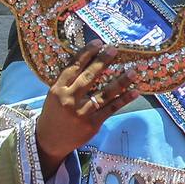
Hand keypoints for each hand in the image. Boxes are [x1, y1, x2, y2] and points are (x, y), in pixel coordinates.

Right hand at [35, 41, 138, 172]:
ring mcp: (81, 112)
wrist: (48, 141)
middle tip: (114, 50)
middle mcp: (68, 100)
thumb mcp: (55, 95)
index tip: (98, 42)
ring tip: (134, 71)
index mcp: (57, 89)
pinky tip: (135, 91)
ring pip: (104, 94)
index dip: (86, 53)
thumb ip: (69, 82)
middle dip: (102, 62)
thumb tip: (91, 62)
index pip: (72, 67)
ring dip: (121, 81)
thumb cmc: (54, 113)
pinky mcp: (92, 124)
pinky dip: (124, 99)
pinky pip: (111, 108)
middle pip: (88, 77)